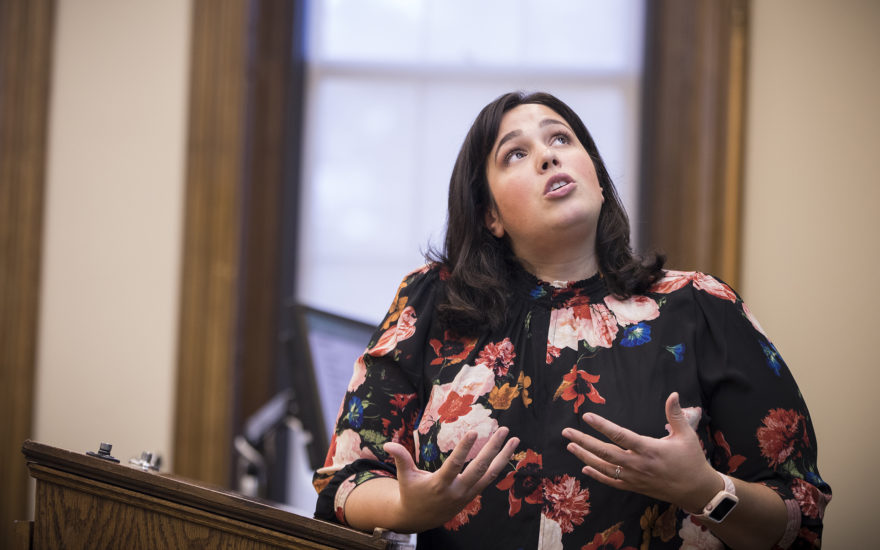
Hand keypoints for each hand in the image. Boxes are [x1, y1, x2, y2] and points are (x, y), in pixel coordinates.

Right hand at [382, 427, 519, 532]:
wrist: (420, 519)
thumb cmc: (411, 493)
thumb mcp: (404, 476)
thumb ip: (401, 458)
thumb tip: (387, 443)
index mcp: (440, 484)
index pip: (455, 465)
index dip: (464, 449)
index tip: (474, 432)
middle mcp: (457, 490)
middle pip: (479, 468)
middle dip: (493, 448)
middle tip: (503, 430)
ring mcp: (468, 493)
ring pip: (490, 474)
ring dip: (504, 456)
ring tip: (514, 439)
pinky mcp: (472, 494)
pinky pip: (489, 479)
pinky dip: (500, 465)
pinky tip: (508, 453)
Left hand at [562, 392, 720, 511]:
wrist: (696, 491)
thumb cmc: (692, 460)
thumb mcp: (686, 435)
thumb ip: (675, 414)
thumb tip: (673, 394)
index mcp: (649, 449)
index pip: (620, 435)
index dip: (602, 426)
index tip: (586, 416)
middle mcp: (638, 464)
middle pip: (605, 452)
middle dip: (584, 441)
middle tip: (566, 432)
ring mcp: (634, 478)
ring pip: (604, 467)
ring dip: (585, 456)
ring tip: (570, 446)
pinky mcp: (634, 487)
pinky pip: (611, 481)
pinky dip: (597, 475)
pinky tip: (584, 467)